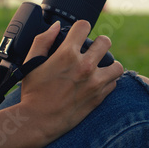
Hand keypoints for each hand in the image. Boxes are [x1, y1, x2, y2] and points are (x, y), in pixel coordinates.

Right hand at [19, 20, 123, 141]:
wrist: (37, 122)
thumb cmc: (33, 92)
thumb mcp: (31, 62)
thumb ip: (43, 40)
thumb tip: (56, 26)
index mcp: (67, 54)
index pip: (84, 26)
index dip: (81, 27)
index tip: (79, 34)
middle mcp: (84, 66)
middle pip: (105, 42)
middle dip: (98, 43)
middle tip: (92, 50)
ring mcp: (94, 83)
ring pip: (117, 65)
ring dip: (109, 64)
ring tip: (100, 66)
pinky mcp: (99, 97)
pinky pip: (114, 83)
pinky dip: (108, 81)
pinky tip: (98, 81)